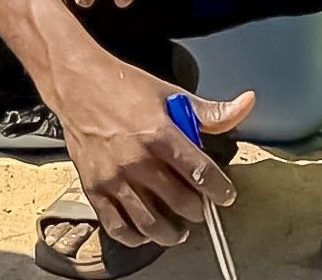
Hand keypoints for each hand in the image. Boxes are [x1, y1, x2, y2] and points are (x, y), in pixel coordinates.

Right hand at [61, 60, 238, 247]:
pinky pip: (116, 225)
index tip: (225, 196)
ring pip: (149, 222)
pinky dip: (134, 236)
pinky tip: (145, 234)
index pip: (199, 172)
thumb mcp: (170, 94)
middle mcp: (136, 160)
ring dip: (169, 232)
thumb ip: (209, 111)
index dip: (218, 189)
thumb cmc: (122, 87)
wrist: (77, 84)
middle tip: (200, 209)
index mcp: (160, 134)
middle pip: (178, 201)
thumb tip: (244, 106)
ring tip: (178, 231)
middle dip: (196, 210)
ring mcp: (113, 177)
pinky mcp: (93, 188)